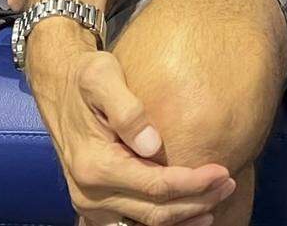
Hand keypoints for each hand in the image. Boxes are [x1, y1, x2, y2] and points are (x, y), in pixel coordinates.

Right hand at [28, 31, 235, 225]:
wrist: (59, 86)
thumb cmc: (86, 76)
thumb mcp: (101, 76)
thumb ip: (126, 109)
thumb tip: (152, 145)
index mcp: (95, 165)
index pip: (155, 186)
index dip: (192, 183)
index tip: (222, 171)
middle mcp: (89, 192)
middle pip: (155, 212)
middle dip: (196, 201)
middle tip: (228, 184)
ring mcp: (90, 203)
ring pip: (145, 224)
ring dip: (183, 217)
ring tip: (216, 200)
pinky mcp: (95, 204)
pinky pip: (132, 223)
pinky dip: (163, 221)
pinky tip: (189, 212)